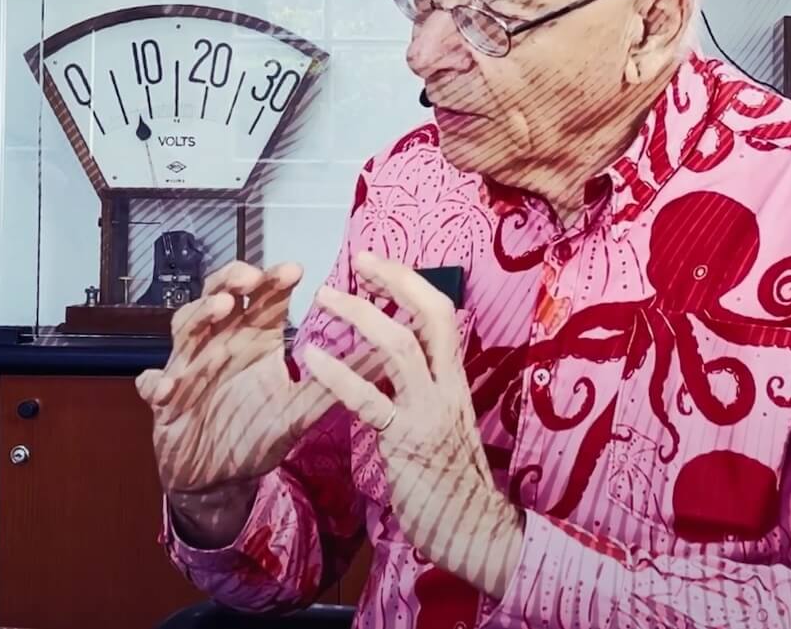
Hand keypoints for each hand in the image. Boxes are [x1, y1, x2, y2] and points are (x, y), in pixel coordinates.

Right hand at [138, 259, 386, 546]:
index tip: (295, 270)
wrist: (216, 477)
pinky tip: (164, 385)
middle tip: (249, 277)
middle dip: (230, 282)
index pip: (262, 298)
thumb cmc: (254, 432)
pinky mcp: (164, 400)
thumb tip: (385, 356)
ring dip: (199, 315)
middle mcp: (219, 343)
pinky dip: (156, 382)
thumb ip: (338, 382)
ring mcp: (188, 366)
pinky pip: (154, 385)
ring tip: (219, 309)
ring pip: (185, 328)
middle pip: (218, 296)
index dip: (273, 279)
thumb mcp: (300, 409)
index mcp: (253, 340)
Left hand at [300, 251, 524, 598]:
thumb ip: (426, 391)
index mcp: (454, 382)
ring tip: (327, 297)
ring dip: (362, 316)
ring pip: (401, 348)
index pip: (442, 316)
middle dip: (396, 281)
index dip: (412, 284)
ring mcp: (430, 414)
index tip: (380, 263)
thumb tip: (400, 361)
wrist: (477, 532)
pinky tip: (312, 358)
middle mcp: (447, 389)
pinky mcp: (408, 442)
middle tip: (359, 259)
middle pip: (432, 316)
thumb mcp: (445, 424)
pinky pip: (371, 400)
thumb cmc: (453, 480)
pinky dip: (339, 374)